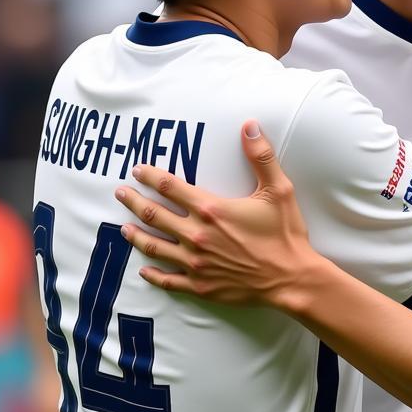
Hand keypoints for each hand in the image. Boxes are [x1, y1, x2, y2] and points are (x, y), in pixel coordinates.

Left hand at [115, 120, 312, 311]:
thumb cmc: (285, 234)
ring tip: (123, 227)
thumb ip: (261, 156)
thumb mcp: (279, 190)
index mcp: (211, 210)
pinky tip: (144, 269)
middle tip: (120, 193)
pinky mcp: (200, 285)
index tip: (137, 170)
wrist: (291, 278)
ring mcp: (195, 262)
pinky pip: (168, 279)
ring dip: (136, 235)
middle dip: (134, 202)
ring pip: (155, 246)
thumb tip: (250, 126)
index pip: (170, 187)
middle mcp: (196, 235)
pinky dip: (153, 274)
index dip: (150, 176)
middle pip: (154, 215)